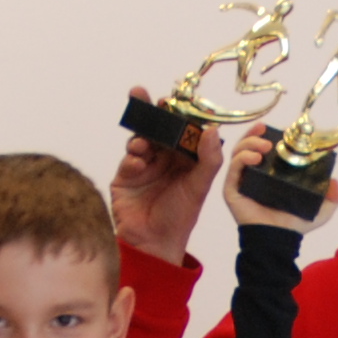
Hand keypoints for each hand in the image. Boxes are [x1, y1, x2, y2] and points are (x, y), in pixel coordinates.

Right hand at [109, 92, 229, 260]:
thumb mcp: (199, 187)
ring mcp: (142, 166)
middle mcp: (163, 158)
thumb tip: (212, 129)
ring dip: (139, 136)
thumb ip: (209, 159)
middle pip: (155, 127)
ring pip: (138, 140)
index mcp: (183, 157)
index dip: (175, 112)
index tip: (170, 98)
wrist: (156, 244)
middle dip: (148, 111)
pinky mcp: (125, 178)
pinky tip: (138, 165)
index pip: (179, 128)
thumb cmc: (180, 217)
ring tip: (142, 143)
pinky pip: (127, 161)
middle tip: (141, 93)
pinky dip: (132, 160)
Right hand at [221, 126, 337, 233]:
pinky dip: (242, 157)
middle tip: (268, 133)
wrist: (277, 241)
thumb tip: (337, 184)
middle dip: (256, 134)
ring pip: (238, 152)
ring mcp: (242, 181)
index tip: (280, 130)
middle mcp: (255, 175)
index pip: (266, 148)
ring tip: (264, 146)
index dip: (270, 136)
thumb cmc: (294, 226)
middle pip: (248, 145)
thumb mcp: (320, 211)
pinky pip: (233, 167)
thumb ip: (331, 197)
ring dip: (249, 142)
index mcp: (271, 174)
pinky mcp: (232, 189)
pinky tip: (255, 158)